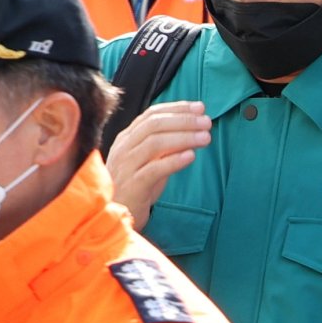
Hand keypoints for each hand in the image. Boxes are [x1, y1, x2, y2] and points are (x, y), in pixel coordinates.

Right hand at [106, 99, 210, 225]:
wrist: (115, 214)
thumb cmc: (136, 186)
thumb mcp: (149, 160)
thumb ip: (166, 144)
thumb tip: (193, 128)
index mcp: (126, 139)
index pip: (151, 115)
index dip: (177, 109)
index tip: (200, 108)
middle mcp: (124, 149)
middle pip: (154, 125)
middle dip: (184, 120)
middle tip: (207, 122)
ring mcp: (126, 167)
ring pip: (154, 144)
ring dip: (183, 137)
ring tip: (205, 138)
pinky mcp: (132, 185)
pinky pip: (153, 169)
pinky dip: (174, 161)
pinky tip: (191, 156)